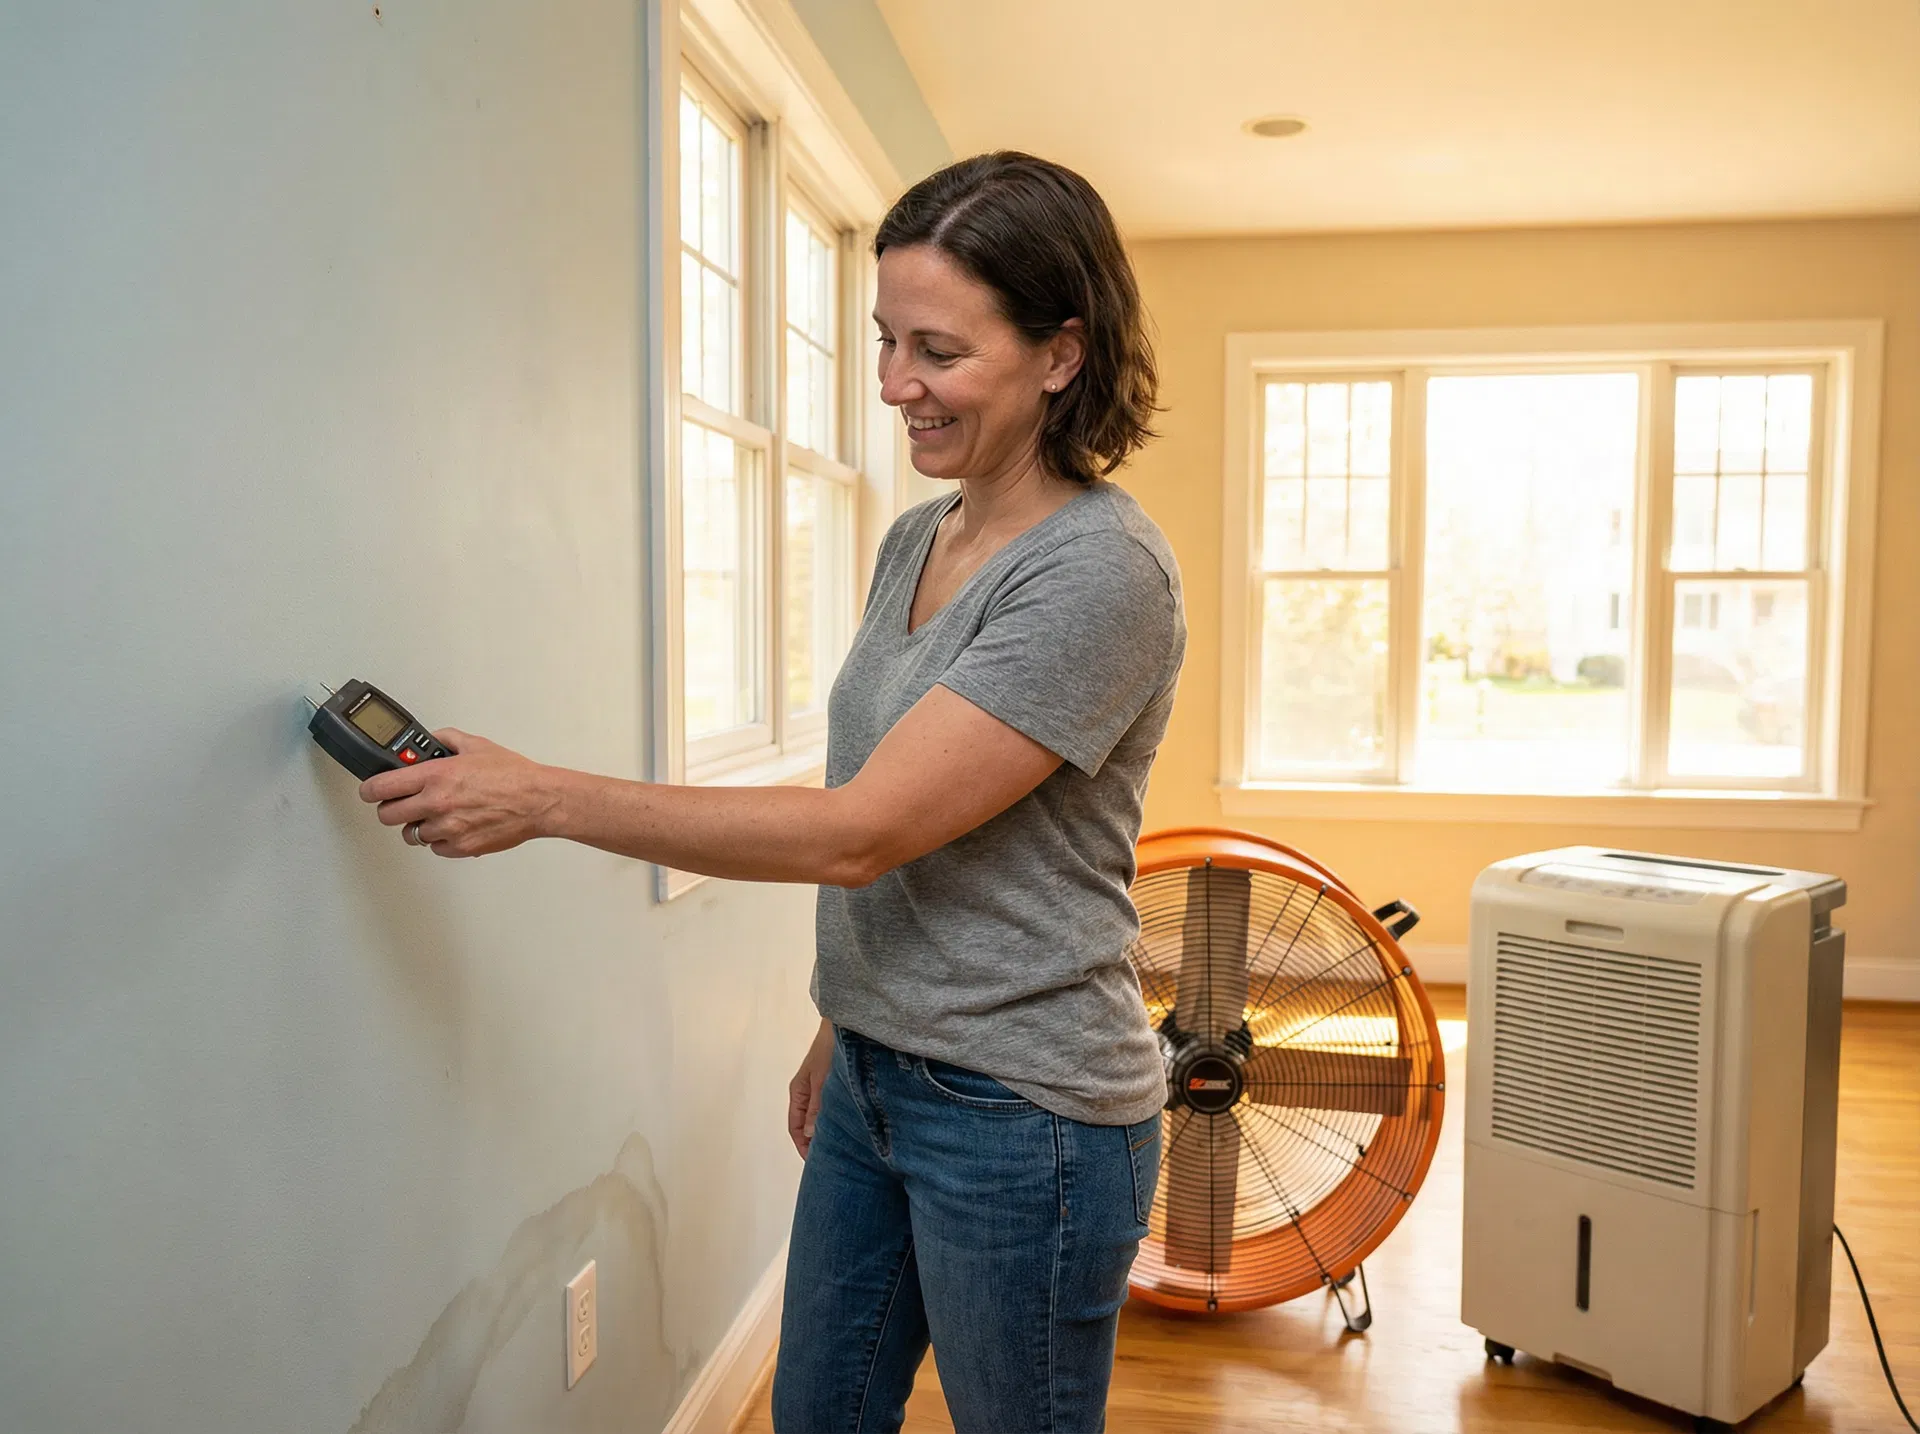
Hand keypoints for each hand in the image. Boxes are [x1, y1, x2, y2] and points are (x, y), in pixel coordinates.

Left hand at [358, 729, 561, 857]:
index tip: (370, 790)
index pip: (381, 787)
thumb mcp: (476, 745)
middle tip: (401, 803)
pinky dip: (440, 840)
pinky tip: (453, 826)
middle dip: (391, 808)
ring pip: (411, 834)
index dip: (370, 789)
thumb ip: (446, 740)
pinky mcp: (460, 847)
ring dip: (418, 825)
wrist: (538, 801)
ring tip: (435, 815)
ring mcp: (447, 828)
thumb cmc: (513, 775)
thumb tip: (432, 740)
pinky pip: (435, 848)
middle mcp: (436, 803)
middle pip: (387, 815)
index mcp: (435, 776)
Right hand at [787, 1019, 834, 1159]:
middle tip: (827, 1160)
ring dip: (824, 1131)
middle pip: (806, 1125)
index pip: (795, 1127)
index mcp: (798, 1092)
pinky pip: (829, 1108)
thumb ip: (817, 1107)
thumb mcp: (822, 1080)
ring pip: (818, 1117)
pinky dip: (833, 1120)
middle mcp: (806, 1092)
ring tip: (837, 1148)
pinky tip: (846, 1126)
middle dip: (813, 1143)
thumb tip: (811, 1135)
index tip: (813, 1161)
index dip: (802, 1146)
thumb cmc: (830, 1049)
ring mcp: (819, 1088)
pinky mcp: (832, 1084)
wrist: (845, 1026)